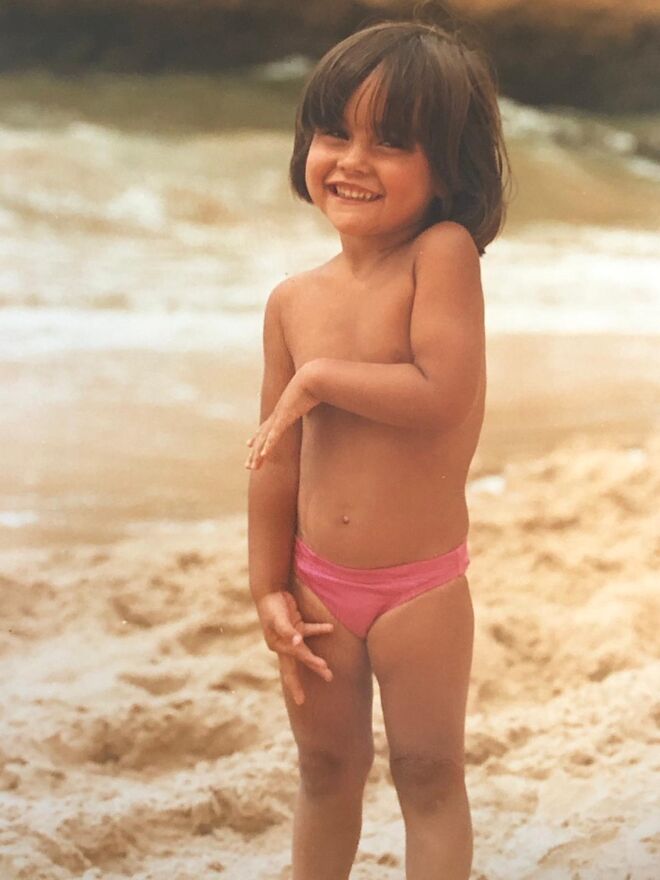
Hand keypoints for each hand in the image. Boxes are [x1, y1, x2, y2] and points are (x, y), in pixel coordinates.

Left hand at [245, 364, 318, 468]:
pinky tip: (264, 454)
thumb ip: (312, 403)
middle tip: (249, 466)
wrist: (313, 375)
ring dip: (258, 454)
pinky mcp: (284, 416)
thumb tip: (319, 404)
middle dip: (255, 452)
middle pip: (262, 436)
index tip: (250, 445)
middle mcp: (278, 414)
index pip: (267, 427)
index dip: (258, 438)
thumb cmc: (316, 383)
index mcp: (283, 410)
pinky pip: (274, 434)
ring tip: (252, 467)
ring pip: (265, 439)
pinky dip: (268, 445)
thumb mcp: (313, 396)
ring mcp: (279, 415)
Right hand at [257, 589, 333, 705]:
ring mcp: (291, 636)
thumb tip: (298, 641)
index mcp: (278, 646)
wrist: (269, 590)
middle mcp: (284, 644)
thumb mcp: (278, 619)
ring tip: (328, 670)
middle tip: (325, 682)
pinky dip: (320, 630)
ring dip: (316, 660)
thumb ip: (287, 630)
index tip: (301, 700)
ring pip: (306, 652)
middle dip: (309, 675)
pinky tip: (330, 629)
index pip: (290, 668)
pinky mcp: (296, 625)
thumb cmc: (272, 606)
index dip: (295, 684)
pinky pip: (310, 630)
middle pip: (298, 665)